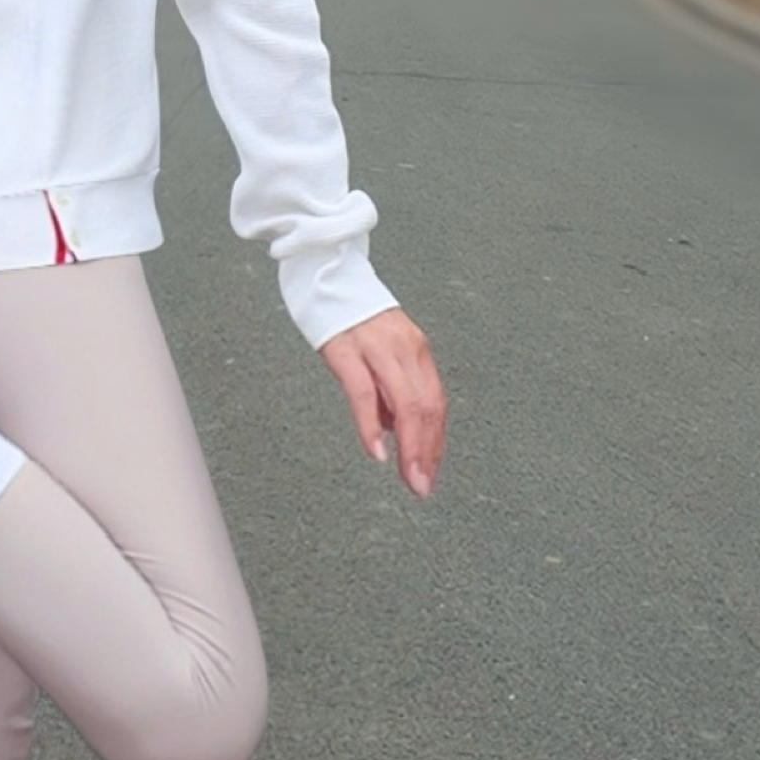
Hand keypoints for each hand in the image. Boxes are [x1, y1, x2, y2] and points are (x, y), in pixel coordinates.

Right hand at [318, 304, 446, 498]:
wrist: (324, 272)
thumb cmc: (351, 315)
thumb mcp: (382, 350)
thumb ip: (392, 386)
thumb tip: (397, 427)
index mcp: (415, 351)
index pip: (434, 404)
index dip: (434, 443)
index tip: (429, 473)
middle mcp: (404, 348)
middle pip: (426, 407)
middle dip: (426, 453)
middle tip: (422, 486)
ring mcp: (376, 348)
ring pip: (405, 403)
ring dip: (410, 447)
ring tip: (409, 477)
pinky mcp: (346, 349)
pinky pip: (364, 392)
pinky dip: (372, 425)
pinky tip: (375, 450)